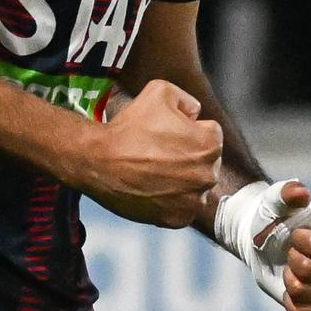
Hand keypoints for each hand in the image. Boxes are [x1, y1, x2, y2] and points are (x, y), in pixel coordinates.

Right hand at [74, 80, 221, 229]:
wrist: (100, 161)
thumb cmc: (129, 126)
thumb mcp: (160, 91)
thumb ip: (186, 99)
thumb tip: (195, 114)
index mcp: (210, 144)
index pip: (210, 133)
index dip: (188, 129)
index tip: (167, 132)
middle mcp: (208, 176)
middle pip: (205, 162)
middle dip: (188, 155)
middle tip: (159, 152)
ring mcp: (193, 201)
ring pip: (195, 186)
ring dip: (182, 179)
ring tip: (154, 170)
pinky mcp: (177, 219)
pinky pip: (182, 207)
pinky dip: (171, 200)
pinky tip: (152, 187)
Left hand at [278, 182, 310, 310]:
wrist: (266, 243)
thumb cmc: (277, 218)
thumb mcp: (279, 200)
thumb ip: (289, 192)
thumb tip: (301, 193)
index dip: (300, 242)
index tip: (295, 235)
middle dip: (292, 261)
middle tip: (292, 253)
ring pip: (307, 294)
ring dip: (290, 281)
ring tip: (292, 270)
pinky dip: (290, 302)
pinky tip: (292, 290)